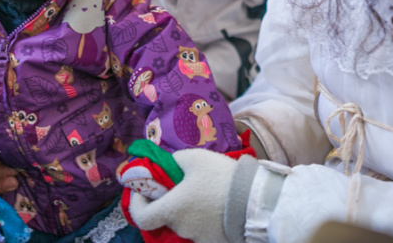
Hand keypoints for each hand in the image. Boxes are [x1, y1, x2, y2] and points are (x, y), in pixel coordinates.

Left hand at [128, 149, 248, 242]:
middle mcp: (181, 228)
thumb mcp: (195, 158)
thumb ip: (174, 160)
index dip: (137, 204)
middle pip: (165, 217)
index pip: (140, 217)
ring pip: (184, 222)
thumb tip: (169, 165)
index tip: (144, 190)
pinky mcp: (214, 241)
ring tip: (203, 192)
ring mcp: (198, 238)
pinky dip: (202, 218)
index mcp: (172, 209)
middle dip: (168, 201)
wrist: (255, 200)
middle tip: (179, 185)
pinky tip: (216, 204)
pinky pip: (201, 229)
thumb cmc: (221, 178)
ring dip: (187, 209)